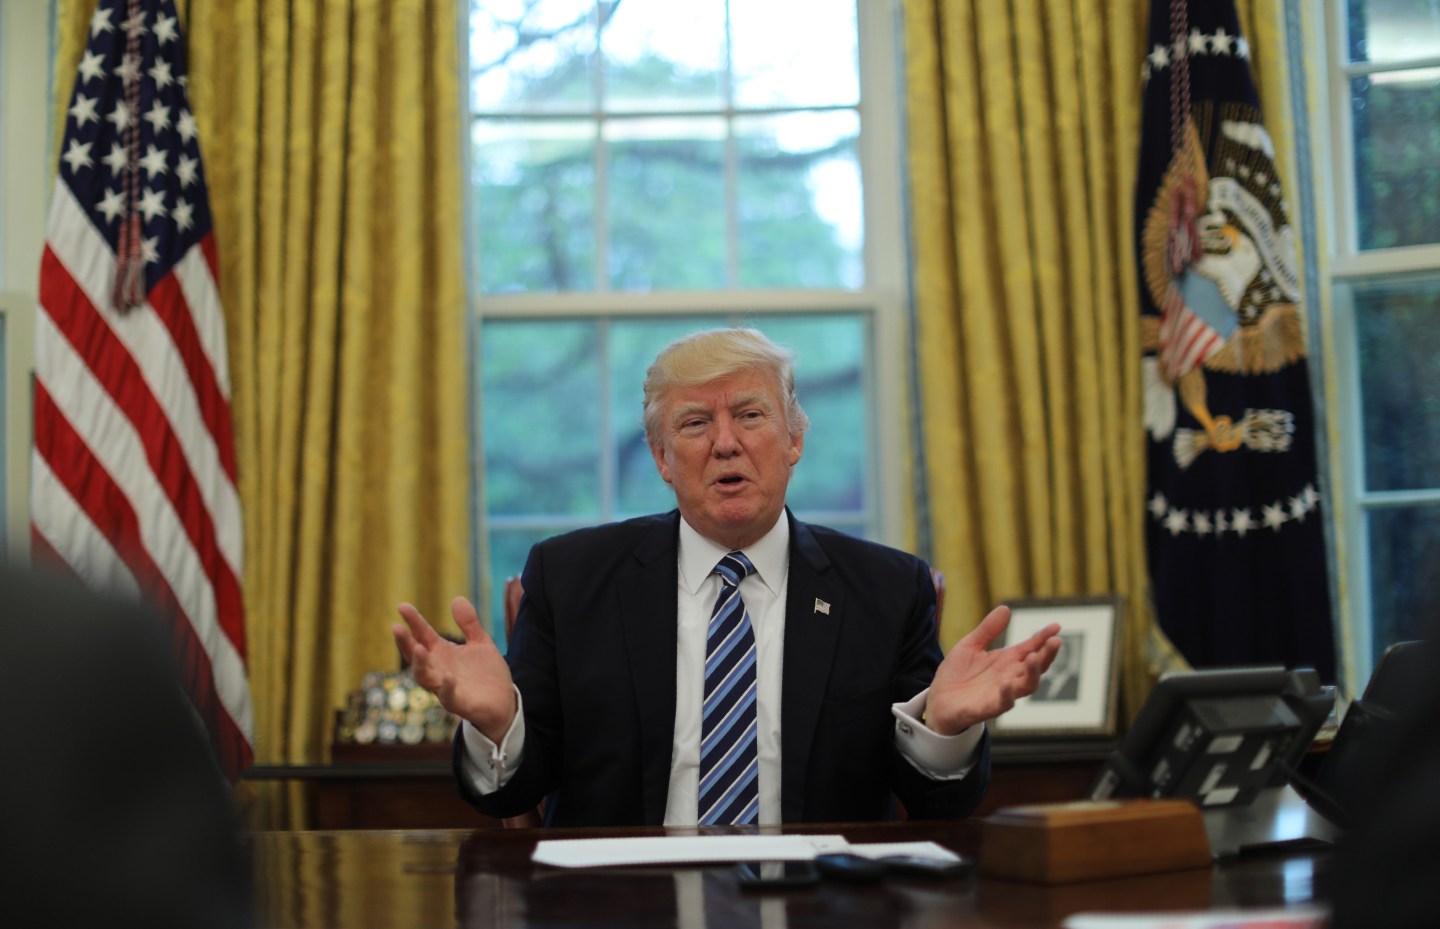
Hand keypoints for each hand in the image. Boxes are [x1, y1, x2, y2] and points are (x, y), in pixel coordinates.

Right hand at [392, 597, 516, 741]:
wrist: (504, 701)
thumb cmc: (486, 673)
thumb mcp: (480, 643)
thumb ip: (469, 623)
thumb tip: (457, 598)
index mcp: (442, 653)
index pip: (423, 635)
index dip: (413, 621)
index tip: (402, 606)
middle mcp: (438, 669)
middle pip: (416, 656)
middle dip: (405, 643)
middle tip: (396, 627)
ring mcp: (445, 687)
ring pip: (424, 678)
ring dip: (419, 664)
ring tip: (419, 648)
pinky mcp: (458, 703)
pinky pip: (448, 697)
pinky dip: (446, 687)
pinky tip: (448, 676)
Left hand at [922, 605, 1062, 735]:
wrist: (937, 700)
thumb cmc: (958, 674)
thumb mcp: (970, 645)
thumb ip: (988, 630)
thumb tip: (1005, 608)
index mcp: (1007, 661)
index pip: (1031, 648)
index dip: (1044, 638)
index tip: (1056, 626)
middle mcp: (1010, 676)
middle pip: (1036, 667)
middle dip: (1047, 655)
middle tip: (1055, 641)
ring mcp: (1001, 693)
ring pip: (1027, 686)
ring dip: (1033, 673)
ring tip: (1033, 657)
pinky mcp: (987, 708)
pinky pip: (1003, 704)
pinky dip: (1007, 695)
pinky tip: (1007, 683)